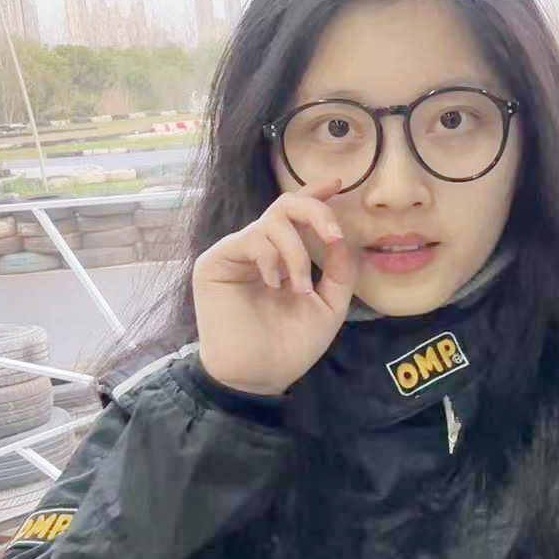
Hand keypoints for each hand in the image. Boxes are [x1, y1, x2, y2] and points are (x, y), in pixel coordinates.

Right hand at [192, 177, 357, 395]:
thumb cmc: (291, 346)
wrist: (260, 376)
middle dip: (316, 212)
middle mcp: (259, 250)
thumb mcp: (328, 306)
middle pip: (285, 205)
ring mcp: (236, 254)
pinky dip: (272, 258)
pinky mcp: (215, 262)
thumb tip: (342, 236)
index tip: (340, 182)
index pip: (297, 216)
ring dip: (297, 252)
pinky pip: (251, 238)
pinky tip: (274, 284)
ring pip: (272, 221)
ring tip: (300, 287)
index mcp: (284, 257)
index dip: (316, 195)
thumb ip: (340, 271)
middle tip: (333, 236)